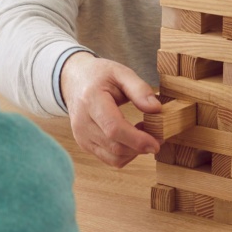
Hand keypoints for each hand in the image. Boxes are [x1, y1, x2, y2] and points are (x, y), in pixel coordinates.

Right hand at [60, 53, 161, 167]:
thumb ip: (140, 89)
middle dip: (140, 146)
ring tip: (144, 133)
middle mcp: (82, 122)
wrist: (74, 81)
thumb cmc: (99, 75)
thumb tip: (156, 109)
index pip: (113, 128)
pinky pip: (109, 159)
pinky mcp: (84, 145)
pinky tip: (132, 138)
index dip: (136, 139)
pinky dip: (126, 154)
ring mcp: (82, 136)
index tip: (156, 143)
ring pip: (114, 157)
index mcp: (91, 100)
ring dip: (134, 151)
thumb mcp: (121, 73)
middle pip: (115, 146)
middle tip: (157, 135)